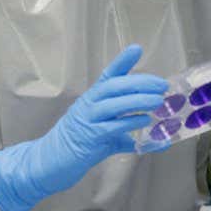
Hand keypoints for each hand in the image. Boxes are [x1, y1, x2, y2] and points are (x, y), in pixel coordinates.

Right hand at [0, 45, 167, 210]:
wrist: (48, 161)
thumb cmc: (77, 145)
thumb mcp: (104, 134)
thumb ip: (125, 135)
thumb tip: (154, 141)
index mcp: (92, 99)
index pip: (108, 75)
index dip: (122, 62)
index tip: (136, 49)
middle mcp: (88, 104)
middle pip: (114, 86)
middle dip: (140, 83)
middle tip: (161, 85)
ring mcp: (87, 119)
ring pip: (113, 103)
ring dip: (137, 100)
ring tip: (158, 100)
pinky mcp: (88, 137)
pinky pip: (111, 126)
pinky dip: (128, 121)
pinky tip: (143, 120)